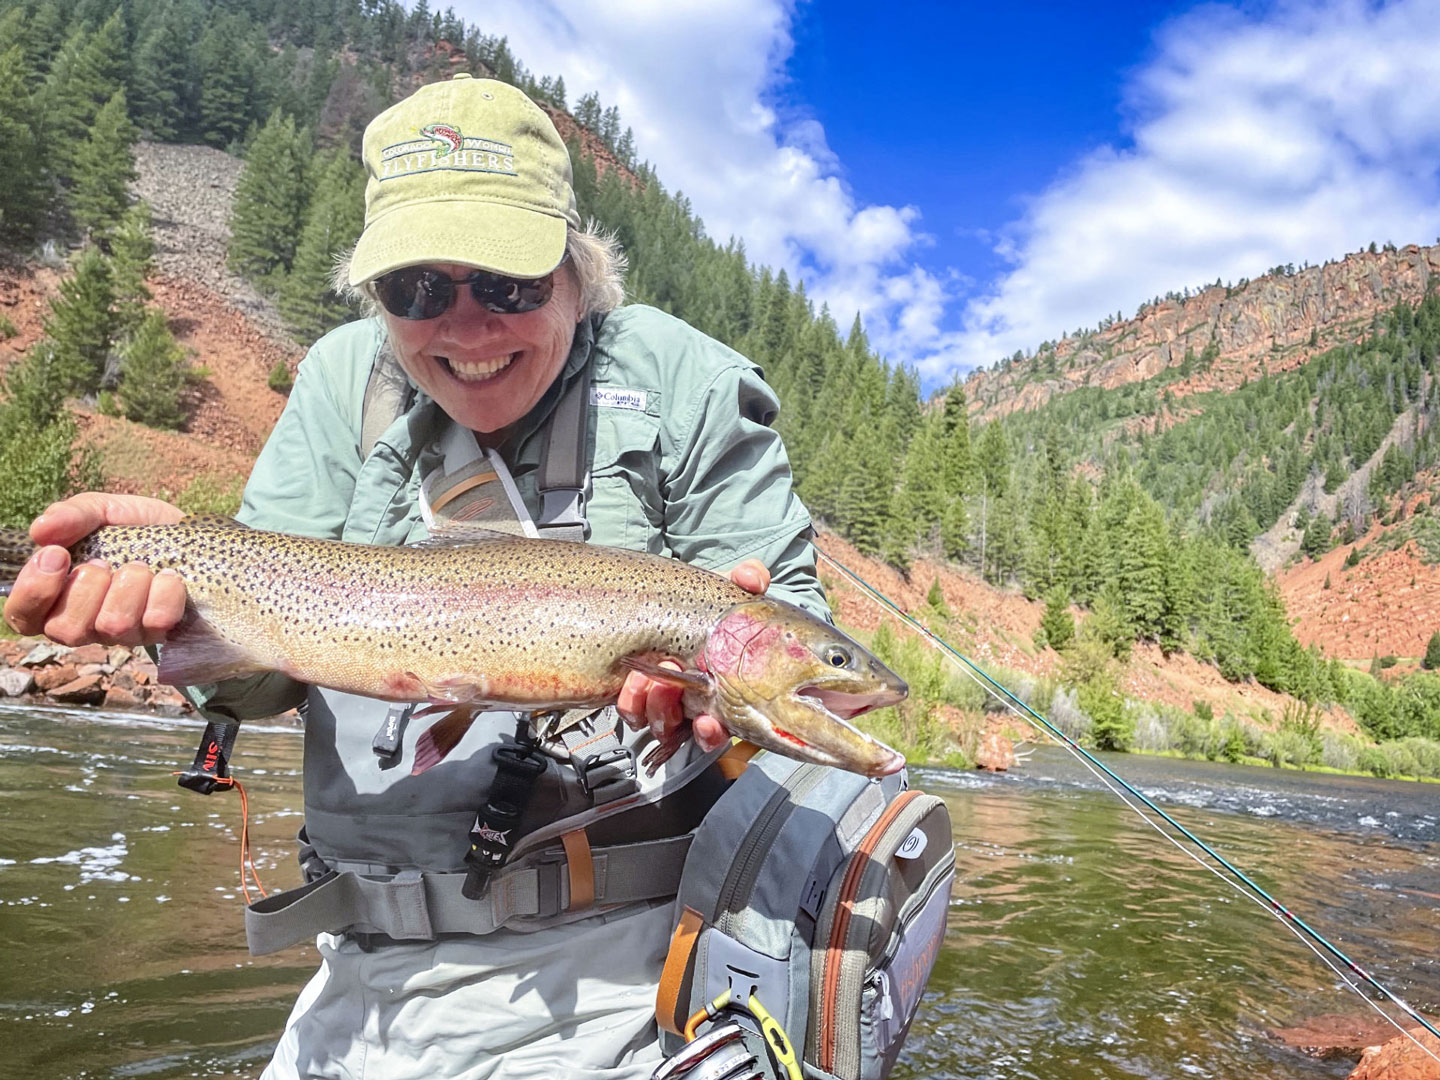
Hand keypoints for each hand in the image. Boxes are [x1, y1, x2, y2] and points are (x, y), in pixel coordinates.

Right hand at [3, 493, 186, 646]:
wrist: (189, 532)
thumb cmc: (134, 527)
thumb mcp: (100, 510)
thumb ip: (70, 516)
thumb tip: (40, 530)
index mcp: (57, 596)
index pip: (23, 617)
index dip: (33, 591)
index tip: (57, 555)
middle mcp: (86, 623)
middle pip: (66, 629)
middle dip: (87, 588)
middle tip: (103, 562)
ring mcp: (125, 632)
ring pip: (113, 627)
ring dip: (128, 587)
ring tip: (140, 565)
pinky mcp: (163, 631)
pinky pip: (157, 623)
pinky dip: (164, 593)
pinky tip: (169, 576)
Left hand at [617, 559, 770, 752]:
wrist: (670, 605)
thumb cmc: (709, 608)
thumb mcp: (731, 591)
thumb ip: (749, 579)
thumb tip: (752, 577)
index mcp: (724, 690)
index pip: (722, 726)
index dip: (712, 732)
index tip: (706, 722)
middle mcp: (698, 704)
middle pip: (687, 729)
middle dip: (674, 710)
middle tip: (669, 679)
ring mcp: (668, 703)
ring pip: (660, 723)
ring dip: (654, 705)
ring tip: (647, 675)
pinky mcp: (639, 697)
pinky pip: (633, 712)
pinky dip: (632, 701)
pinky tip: (633, 681)